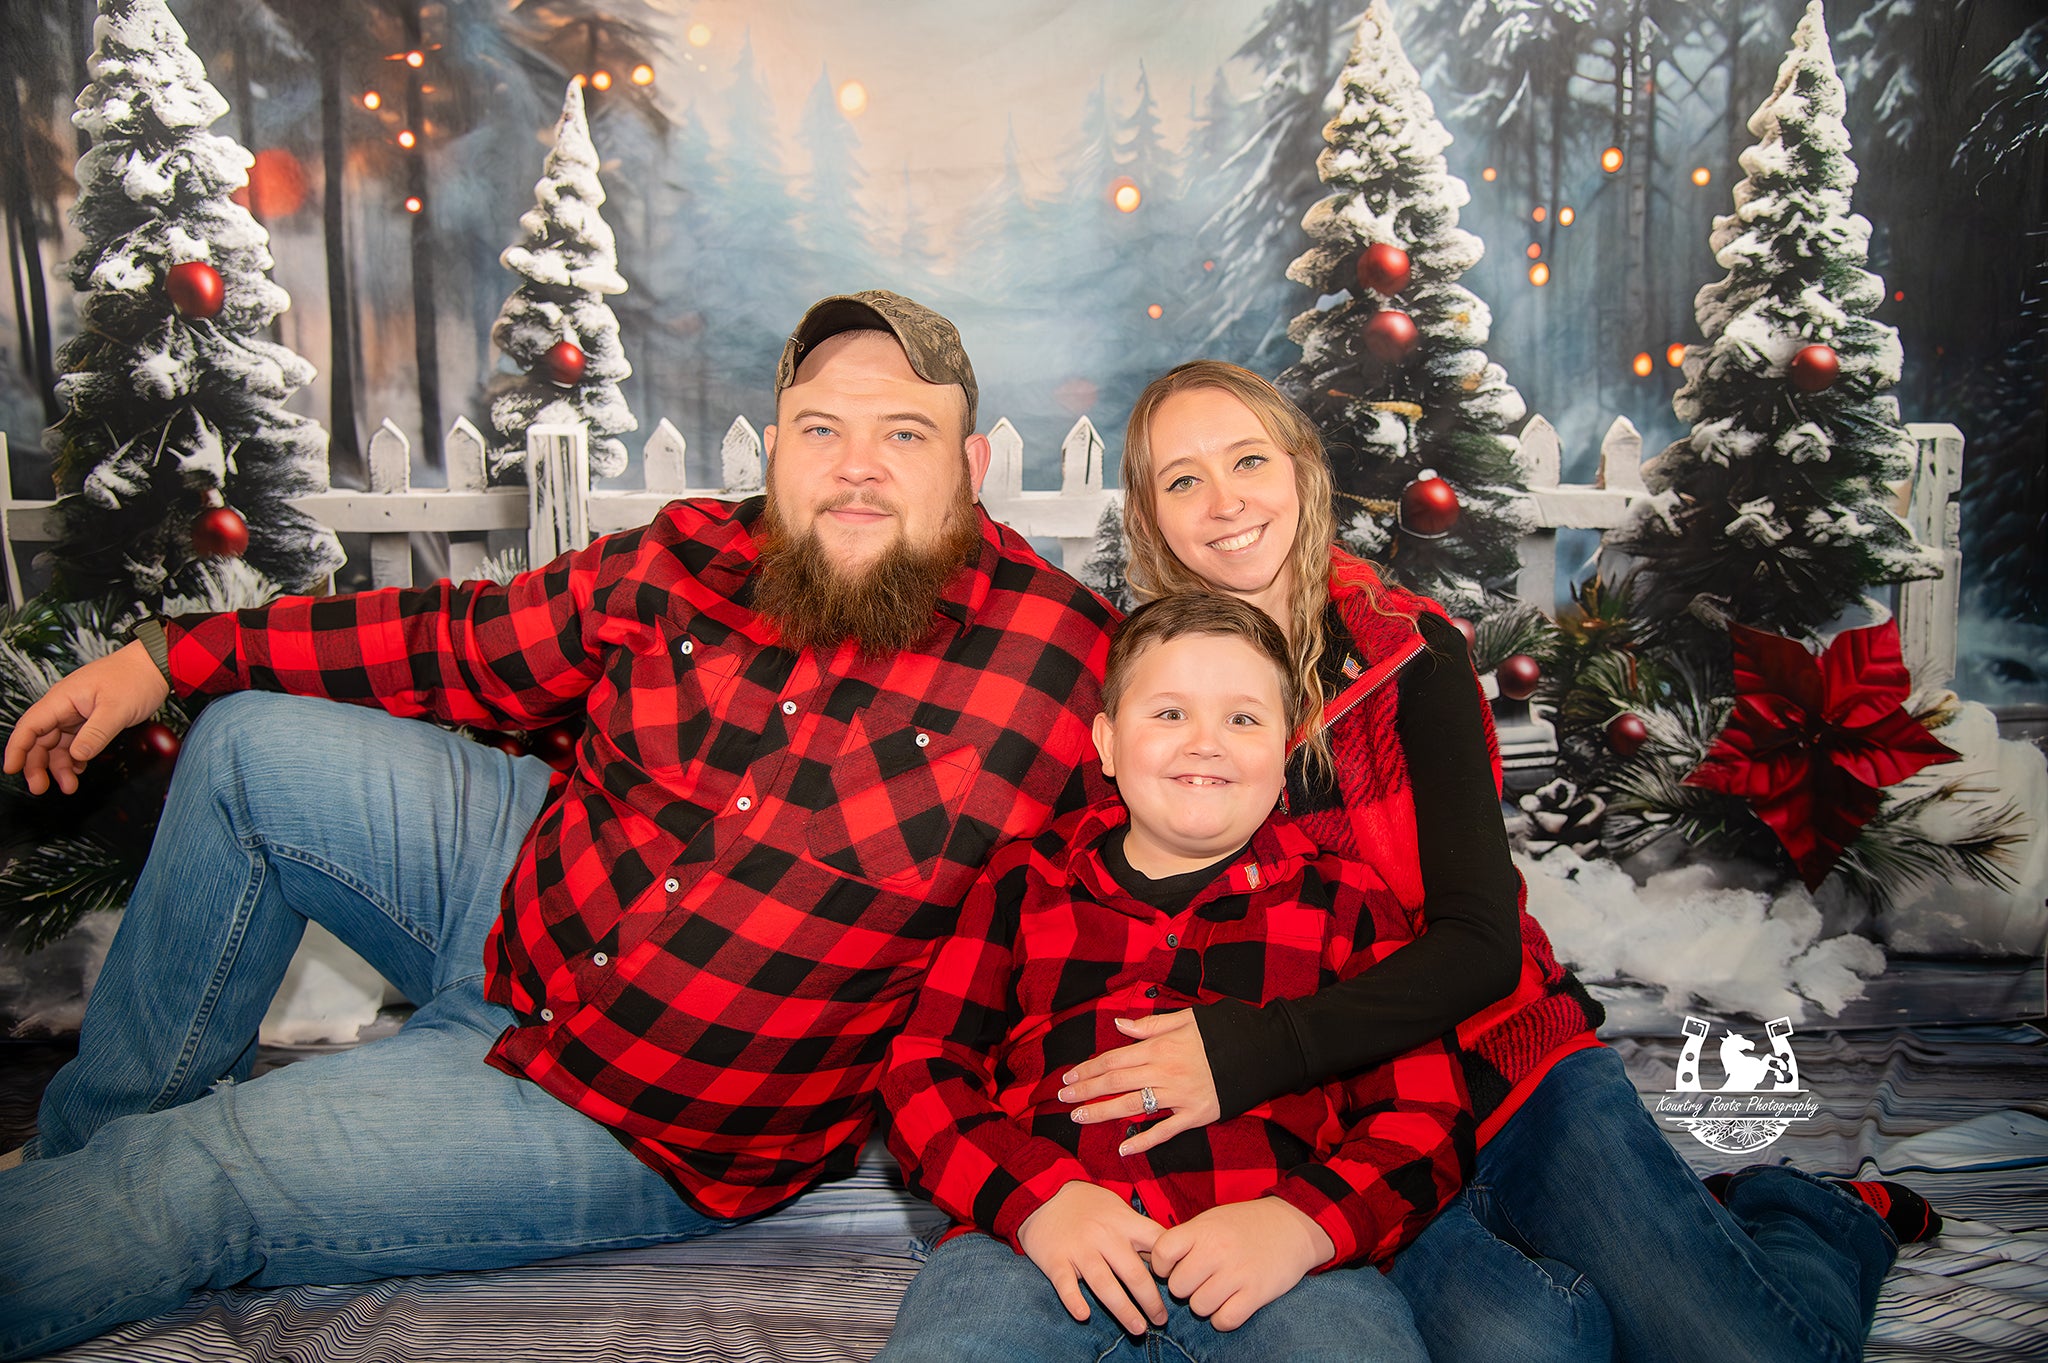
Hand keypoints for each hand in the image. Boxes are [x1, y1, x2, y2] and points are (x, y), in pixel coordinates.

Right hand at [3, 641, 170, 794]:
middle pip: (39, 739)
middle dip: (36, 765)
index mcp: (62, 699)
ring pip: (57, 744)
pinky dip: (74, 758)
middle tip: (41, 788)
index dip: (17, 748)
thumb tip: (76, 756)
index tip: (10, 769)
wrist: (155, 665)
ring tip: (69, 785)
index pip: (29, 726)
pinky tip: (80, 769)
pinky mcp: (89, 719)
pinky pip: (74, 742)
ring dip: (59, 766)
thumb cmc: (136, 678)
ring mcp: (76, 713)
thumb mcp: (116, 709)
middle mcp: (64, 706)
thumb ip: (96, 734)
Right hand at [1016, 1181, 1168, 1334]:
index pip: (1156, 1242)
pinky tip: (1083, 1314)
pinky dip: (1073, 1300)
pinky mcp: (1055, 1260)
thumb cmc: (1087, 1204)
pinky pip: (1065, 1284)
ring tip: (1138, 1328)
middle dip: (1151, 1300)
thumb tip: (1166, 1256)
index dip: (1171, 1265)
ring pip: (1104, 1284)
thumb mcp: (1117, 1208)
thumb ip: (1138, 1230)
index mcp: (1124, 1222)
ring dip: (1123, 1309)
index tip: (1178, 1283)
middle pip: (1133, 1273)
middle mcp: (1104, 1236)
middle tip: (1161, 1320)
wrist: (1044, 1192)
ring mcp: (1079, 1249)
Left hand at [1059, 1011, 1220, 1155]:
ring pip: (1134, 1106)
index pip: (1114, 1059)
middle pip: (1117, 1082)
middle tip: (1063, 1099)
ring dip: (1103, 1112)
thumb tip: (1119, 1024)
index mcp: (1160, 1047)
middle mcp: (1165, 1072)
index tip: (1069, 1076)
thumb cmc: (1222, 1033)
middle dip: (1086, 1091)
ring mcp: (1180, 1096)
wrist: (1261, 1052)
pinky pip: (1165, 1131)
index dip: (1088, 1069)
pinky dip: (1144, 1140)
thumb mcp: (1187, 1018)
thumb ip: (1150, 1024)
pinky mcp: (1196, 1116)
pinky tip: (1123, 1147)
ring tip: (1080, 1118)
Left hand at [1148, 1198, 1335, 1331]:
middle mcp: (1216, 1251)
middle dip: (1185, 1287)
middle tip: (1200, 1280)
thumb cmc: (1246, 1224)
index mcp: (1202, 1229)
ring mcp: (1237, 1273)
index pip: (1162, 1252)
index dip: (1161, 1265)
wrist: (1293, 1226)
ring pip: (1199, 1306)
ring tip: (1217, 1291)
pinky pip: (1224, 1320)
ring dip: (1205, 1304)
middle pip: (1178, 1286)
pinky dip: (1223, 1318)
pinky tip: (1230, 1304)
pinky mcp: (1256, 1294)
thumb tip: (1153, 1260)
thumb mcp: (1212, 1220)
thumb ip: (1186, 1238)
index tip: (1173, 1266)